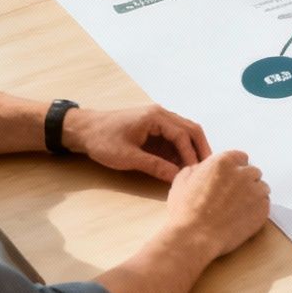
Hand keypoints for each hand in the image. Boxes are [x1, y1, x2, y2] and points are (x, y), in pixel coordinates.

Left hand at [64, 104, 211, 182]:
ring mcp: (158, 120)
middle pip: (190, 129)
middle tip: (208, 168)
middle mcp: (161, 114)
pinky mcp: (153, 128)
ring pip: (184, 132)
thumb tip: (177, 177)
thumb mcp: (128, 157)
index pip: (183, 134)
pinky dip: (181, 150)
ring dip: (191, 149)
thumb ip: (155, 166)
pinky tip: (183, 165)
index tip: (196, 172)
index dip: (190, 154)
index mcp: (156, 117)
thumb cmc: (103, 141)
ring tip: (199, 169)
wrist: (83, 130)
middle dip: (200, 149)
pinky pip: (174, 137)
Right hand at [164, 150, 270, 262]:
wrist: (194, 237)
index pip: (240, 158)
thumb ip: (195, 170)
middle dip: (245, 182)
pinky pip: (265, 204)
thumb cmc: (185, 211)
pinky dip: (257, 210)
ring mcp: (255, 191)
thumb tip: (200, 169)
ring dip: (253, 195)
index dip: (235, 169)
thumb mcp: (181, 181)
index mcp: (224, 162)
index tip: (231, 179)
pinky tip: (243, 218)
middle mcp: (243, 173)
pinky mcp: (263, 209)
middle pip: (253, 172)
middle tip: (234, 196)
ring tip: (238, 209)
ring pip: (261, 188)